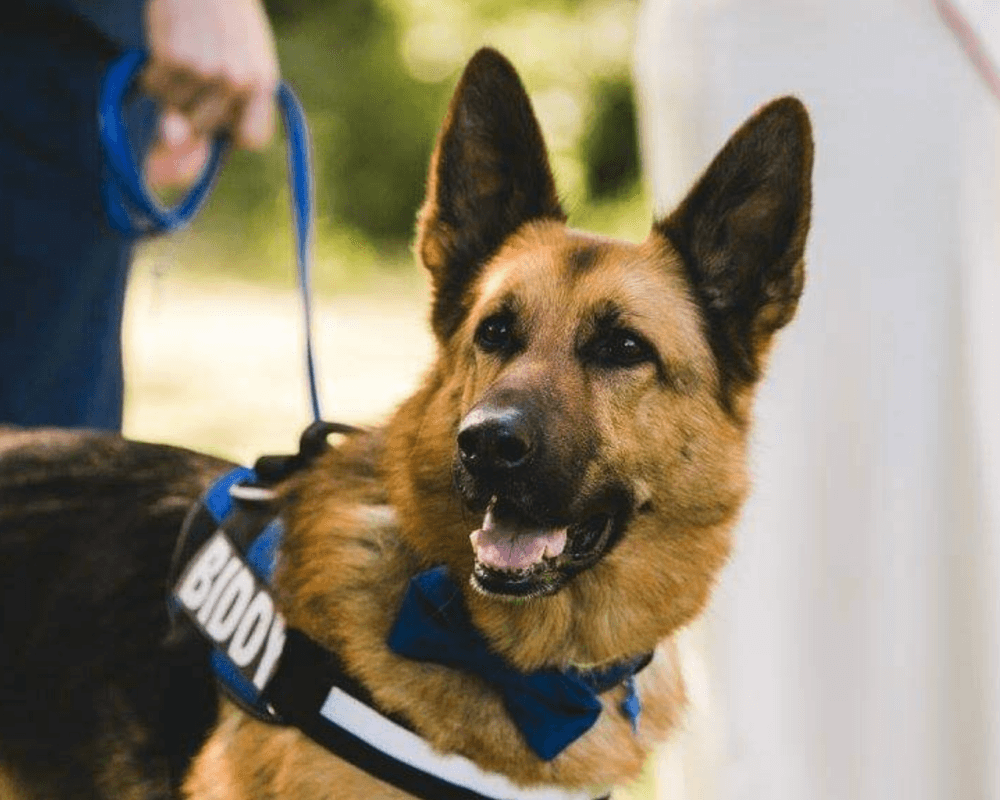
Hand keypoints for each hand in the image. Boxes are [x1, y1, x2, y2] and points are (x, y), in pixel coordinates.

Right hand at [142, 0, 278, 188]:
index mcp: (263, 83)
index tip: (227, 117)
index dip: (234, 133)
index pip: (252, 138)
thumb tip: (169, 141)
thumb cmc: (227, 25)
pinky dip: (154, 75)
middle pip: (204, 130)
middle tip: (201, 71)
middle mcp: (236, 80)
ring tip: (186, 56)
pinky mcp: (172, 56)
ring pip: (175, 112)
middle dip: (195, 110)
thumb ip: (217, 111)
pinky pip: (154, 88)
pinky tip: (169, 47)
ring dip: (172, 92)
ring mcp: (204, 69)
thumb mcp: (241, 63)